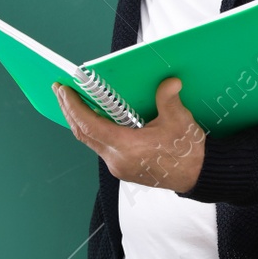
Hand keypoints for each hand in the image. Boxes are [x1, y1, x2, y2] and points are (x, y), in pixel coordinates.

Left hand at [53, 77, 205, 192]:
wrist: (197, 176)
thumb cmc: (188, 152)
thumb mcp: (180, 122)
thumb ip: (169, 100)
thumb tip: (168, 83)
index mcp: (127, 148)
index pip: (90, 125)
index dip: (74, 106)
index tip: (64, 90)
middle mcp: (117, 160)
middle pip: (83, 133)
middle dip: (69, 110)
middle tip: (59, 90)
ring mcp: (118, 166)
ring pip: (89, 141)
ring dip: (78, 120)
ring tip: (71, 101)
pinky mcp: (122, 167)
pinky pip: (99, 146)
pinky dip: (91, 129)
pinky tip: (92, 116)